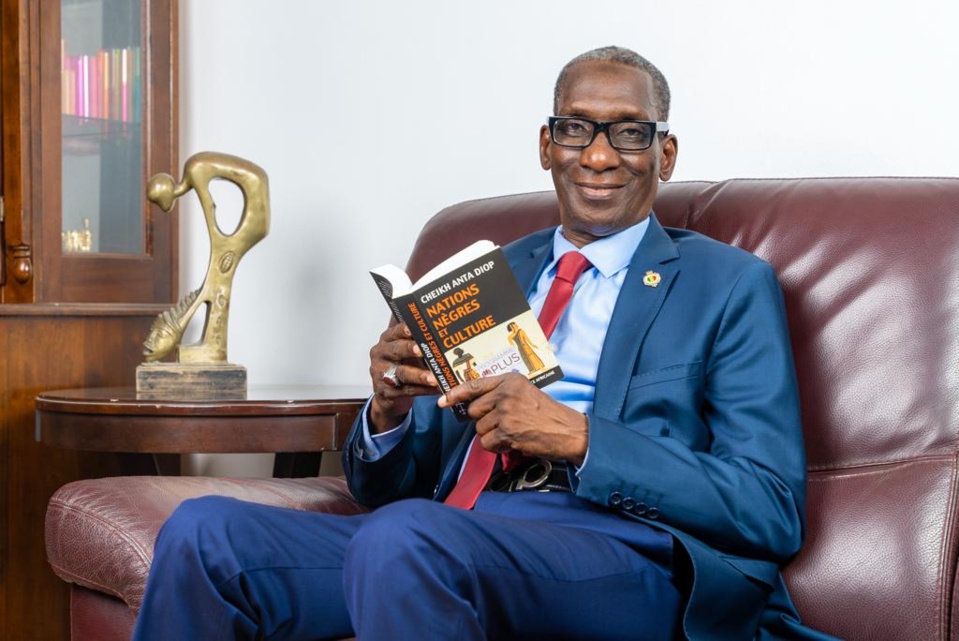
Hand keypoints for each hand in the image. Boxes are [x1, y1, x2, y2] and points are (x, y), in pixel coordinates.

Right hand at [368, 322, 437, 432]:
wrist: (384, 393)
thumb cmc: (399, 365)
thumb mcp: (403, 350)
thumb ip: (416, 340)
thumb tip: (440, 331)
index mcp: (386, 341)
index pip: (395, 332)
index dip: (404, 330)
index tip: (413, 329)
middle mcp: (381, 355)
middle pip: (396, 350)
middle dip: (410, 349)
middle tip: (422, 350)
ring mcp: (381, 374)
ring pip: (402, 373)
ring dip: (420, 376)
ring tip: (434, 378)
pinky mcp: (386, 391)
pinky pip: (407, 390)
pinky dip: (424, 390)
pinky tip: (436, 389)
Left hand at [438, 373, 588, 464]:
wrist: (568, 431)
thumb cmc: (547, 414)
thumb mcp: (525, 393)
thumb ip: (501, 393)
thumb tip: (474, 404)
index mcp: (510, 380)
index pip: (475, 385)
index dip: (456, 393)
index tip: (443, 401)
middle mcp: (506, 394)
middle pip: (474, 411)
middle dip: (484, 421)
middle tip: (504, 423)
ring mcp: (505, 413)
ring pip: (480, 429)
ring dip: (492, 435)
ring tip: (513, 432)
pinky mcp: (507, 431)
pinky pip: (486, 443)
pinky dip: (496, 447)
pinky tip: (512, 442)